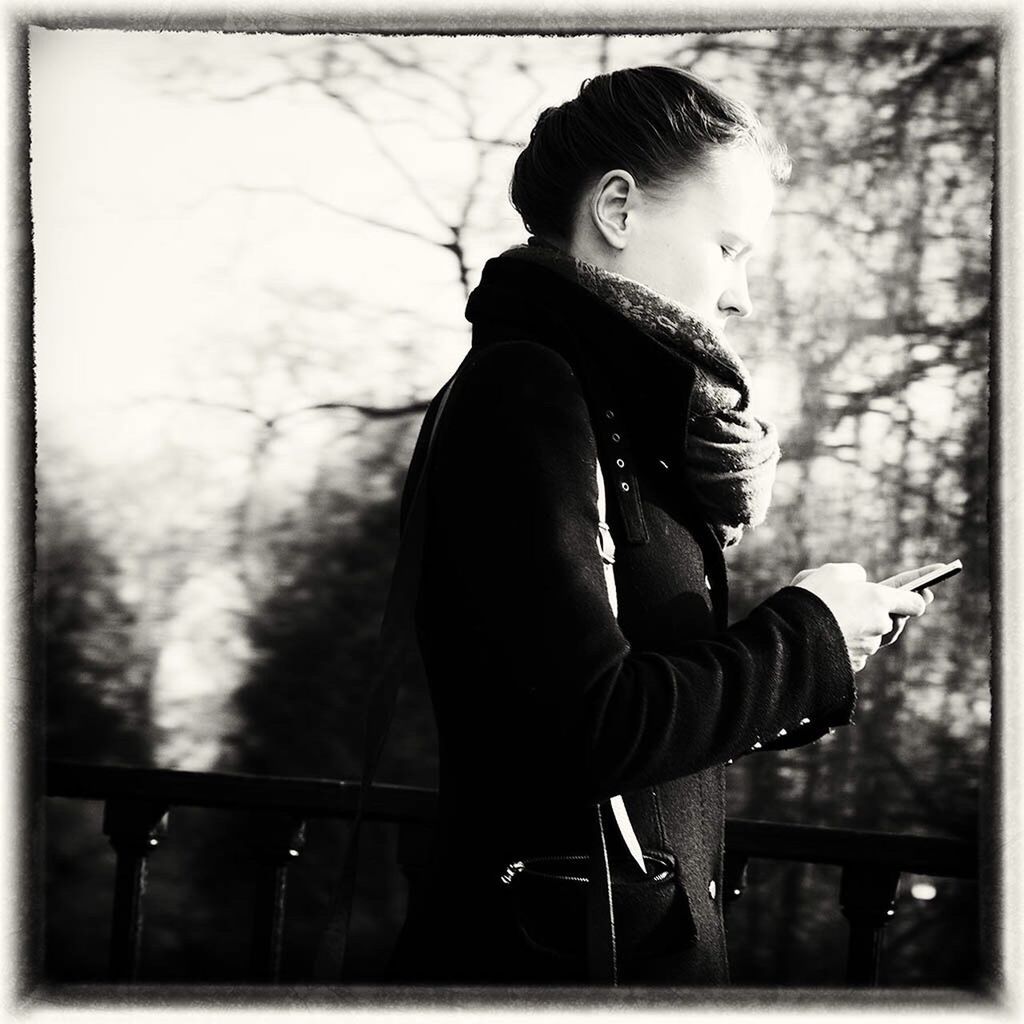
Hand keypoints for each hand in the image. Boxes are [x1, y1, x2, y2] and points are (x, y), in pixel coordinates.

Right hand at [791, 562, 927, 671]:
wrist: (790, 636)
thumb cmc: (811, 597)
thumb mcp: (832, 572)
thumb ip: (855, 575)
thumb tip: (861, 583)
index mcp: (879, 599)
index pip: (915, 603)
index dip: (917, 598)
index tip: (923, 592)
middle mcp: (880, 625)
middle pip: (890, 620)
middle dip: (876, 613)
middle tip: (857, 605)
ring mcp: (868, 647)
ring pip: (871, 637)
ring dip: (859, 628)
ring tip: (833, 619)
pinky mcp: (853, 664)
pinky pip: (855, 652)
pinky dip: (845, 644)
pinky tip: (826, 636)